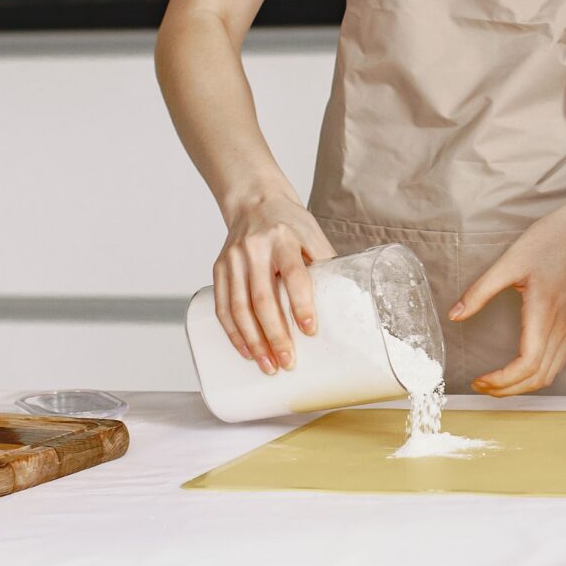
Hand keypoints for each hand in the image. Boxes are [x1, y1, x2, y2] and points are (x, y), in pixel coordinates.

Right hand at [213, 193, 336, 373]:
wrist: (254, 201)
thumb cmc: (290, 222)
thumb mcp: (313, 235)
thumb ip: (326, 265)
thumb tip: (347, 302)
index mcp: (284, 238)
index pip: (293, 274)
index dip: (301, 304)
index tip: (310, 331)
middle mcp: (255, 248)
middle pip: (263, 298)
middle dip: (275, 334)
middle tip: (288, 361)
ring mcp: (233, 259)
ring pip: (239, 307)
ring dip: (253, 341)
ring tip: (268, 364)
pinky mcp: (218, 268)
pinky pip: (222, 306)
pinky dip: (233, 332)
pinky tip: (246, 350)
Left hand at [451, 192, 565, 396]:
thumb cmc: (552, 238)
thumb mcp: (510, 261)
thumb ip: (481, 291)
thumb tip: (454, 315)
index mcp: (545, 314)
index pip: (526, 365)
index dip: (501, 381)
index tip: (479, 380)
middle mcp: (562, 326)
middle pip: (538, 378)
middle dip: (508, 390)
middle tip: (481, 386)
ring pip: (551, 373)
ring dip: (523, 385)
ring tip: (497, 382)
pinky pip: (559, 360)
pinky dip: (538, 373)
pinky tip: (521, 366)